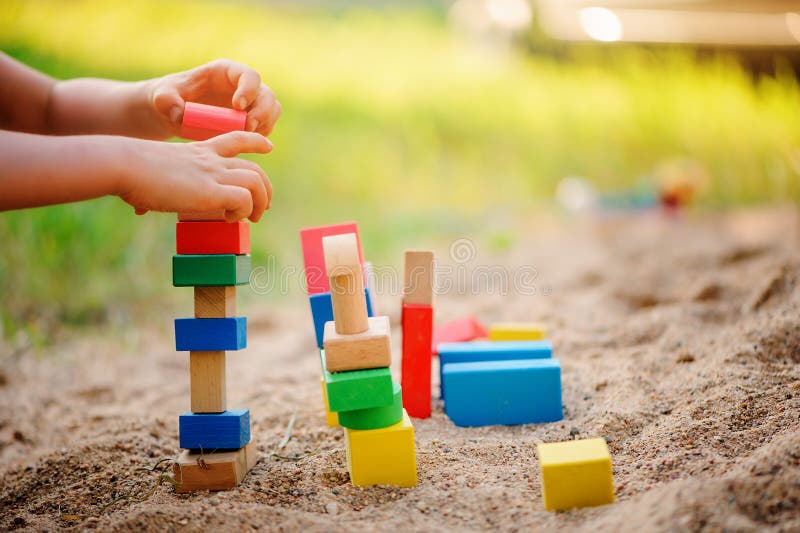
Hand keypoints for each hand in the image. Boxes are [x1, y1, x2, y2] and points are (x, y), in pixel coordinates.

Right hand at [118, 132, 272, 221]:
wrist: (123, 164)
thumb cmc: (128, 169)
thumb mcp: (154, 171)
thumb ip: (157, 184)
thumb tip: (139, 207)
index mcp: (199, 151)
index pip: (236, 139)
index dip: (256, 142)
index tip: (268, 147)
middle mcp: (211, 160)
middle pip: (255, 168)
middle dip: (265, 188)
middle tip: (262, 207)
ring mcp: (213, 174)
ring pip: (256, 183)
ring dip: (259, 203)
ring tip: (250, 218)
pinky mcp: (211, 191)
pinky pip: (244, 199)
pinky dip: (243, 211)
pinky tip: (229, 218)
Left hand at [147, 59, 281, 137]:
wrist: (172, 112)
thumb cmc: (168, 98)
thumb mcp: (162, 97)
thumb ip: (166, 101)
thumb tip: (178, 113)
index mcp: (225, 72)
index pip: (249, 75)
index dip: (249, 90)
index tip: (238, 106)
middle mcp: (242, 86)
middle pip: (267, 94)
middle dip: (263, 111)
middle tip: (247, 127)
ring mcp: (249, 103)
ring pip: (272, 110)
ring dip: (265, 124)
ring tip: (247, 135)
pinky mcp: (249, 119)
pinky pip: (266, 126)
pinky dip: (261, 135)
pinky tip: (247, 142)